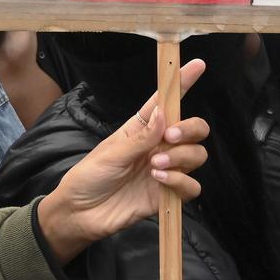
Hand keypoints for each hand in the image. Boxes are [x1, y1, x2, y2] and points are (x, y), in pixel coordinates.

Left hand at [38, 60, 209, 265]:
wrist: (81, 214)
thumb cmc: (89, 177)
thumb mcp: (110, 153)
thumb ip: (140, 138)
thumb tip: (164, 114)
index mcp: (141, 128)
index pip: (166, 102)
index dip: (182, 83)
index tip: (197, 65)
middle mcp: (158, 146)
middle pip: (193, 129)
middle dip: (189, 128)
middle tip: (170, 137)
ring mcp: (165, 169)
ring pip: (197, 155)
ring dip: (182, 157)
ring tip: (154, 166)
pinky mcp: (167, 194)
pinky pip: (192, 186)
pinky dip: (181, 182)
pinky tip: (159, 181)